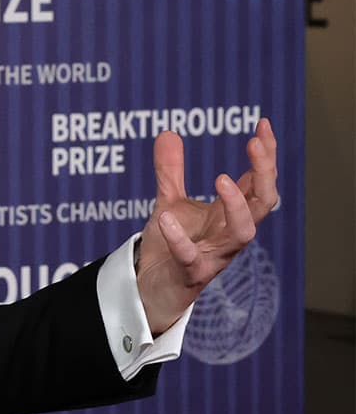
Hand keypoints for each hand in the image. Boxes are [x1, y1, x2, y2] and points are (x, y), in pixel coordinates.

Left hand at [135, 118, 278, 333]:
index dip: (265, 155)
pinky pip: (190, 257)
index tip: (262, 125)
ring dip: (237, 206)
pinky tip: (166, 217)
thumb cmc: (169, 246)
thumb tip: (169, 132)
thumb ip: (171, 171)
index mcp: (228, 214)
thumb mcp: (169, 202)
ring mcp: (214, 254)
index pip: (258, 182)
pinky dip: (179, 238)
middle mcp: (229, 233)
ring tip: (222, 179)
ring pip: (243, 233)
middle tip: (256, 143)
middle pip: (263, 203)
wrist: (149, 287)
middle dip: (264, 173)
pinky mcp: (191, 273)